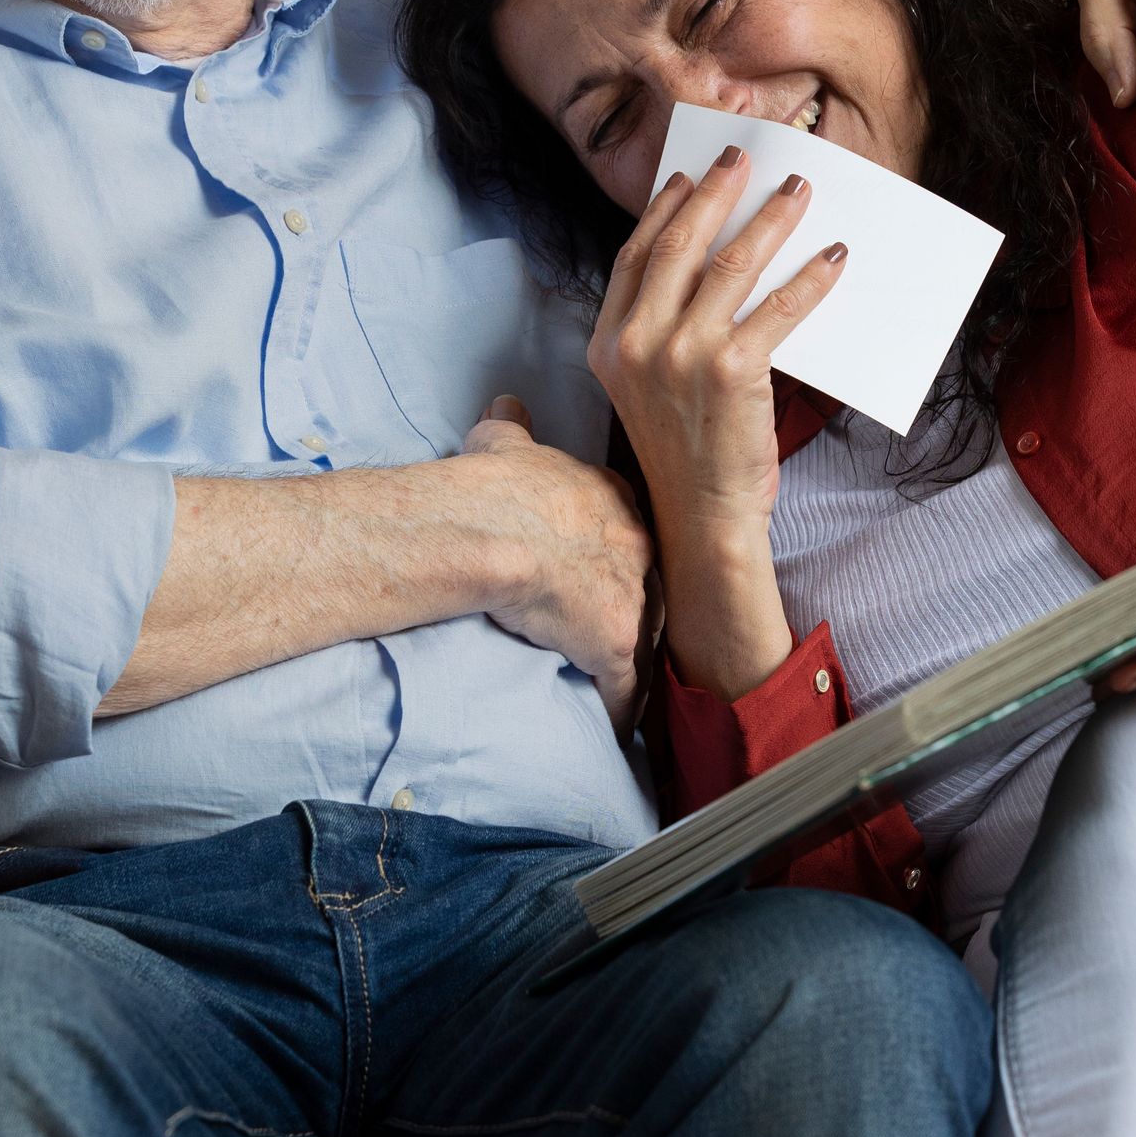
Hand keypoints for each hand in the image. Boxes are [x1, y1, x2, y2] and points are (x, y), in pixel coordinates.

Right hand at [458, 395, 656, 729]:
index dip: (613, 555)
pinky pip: (624, 689)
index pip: (627, 533)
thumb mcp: (503, 443)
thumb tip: (506, 406)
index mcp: (612, 499)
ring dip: (632, 664)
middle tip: (615, 630)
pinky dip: (618, 711)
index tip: (602, 570)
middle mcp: (635, 547)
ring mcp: (631, 597)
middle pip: (646, 586)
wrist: (489, 528)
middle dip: (632, 608)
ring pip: (643, 639)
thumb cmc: (493, 485)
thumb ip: (512, 427)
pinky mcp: (615, 645)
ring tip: (621, 686)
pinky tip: (615, 729)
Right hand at [585, 148, 847, 700]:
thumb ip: (660, 332)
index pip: (635, 256)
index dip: (665, 210)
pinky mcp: (731, 371)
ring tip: (798, 193)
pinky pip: (778, 307)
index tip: (690, 177)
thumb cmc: (684, 453)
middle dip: (716, 193)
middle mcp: (635, 343)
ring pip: (730, 265)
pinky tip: (832, 259)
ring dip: (770, 220)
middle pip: (678, 245)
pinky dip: (809, 278)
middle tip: (745, 159)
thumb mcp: (647, 387)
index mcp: (608, 343)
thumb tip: (712, 267)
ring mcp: (679, 355)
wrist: (701, 518)